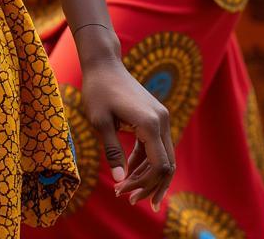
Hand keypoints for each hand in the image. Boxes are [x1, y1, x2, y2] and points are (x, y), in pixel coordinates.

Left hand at [78, 33, 175, 210]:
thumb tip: (120, 181)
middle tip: (130, 200)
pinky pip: (156, 145)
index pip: (159, 166)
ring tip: (129, 192)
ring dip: (149, 176)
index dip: (144, 184)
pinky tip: (131, 172)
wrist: (104, 63)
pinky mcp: (156, 117)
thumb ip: (112, 151)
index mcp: (150, 124)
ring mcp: (161, 118)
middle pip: (166, 165)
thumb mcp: (99, 121)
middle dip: (150, 185)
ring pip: (164, 157)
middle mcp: (162, 121)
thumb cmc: (98, 89)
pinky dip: (146, 160)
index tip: (122, 191)